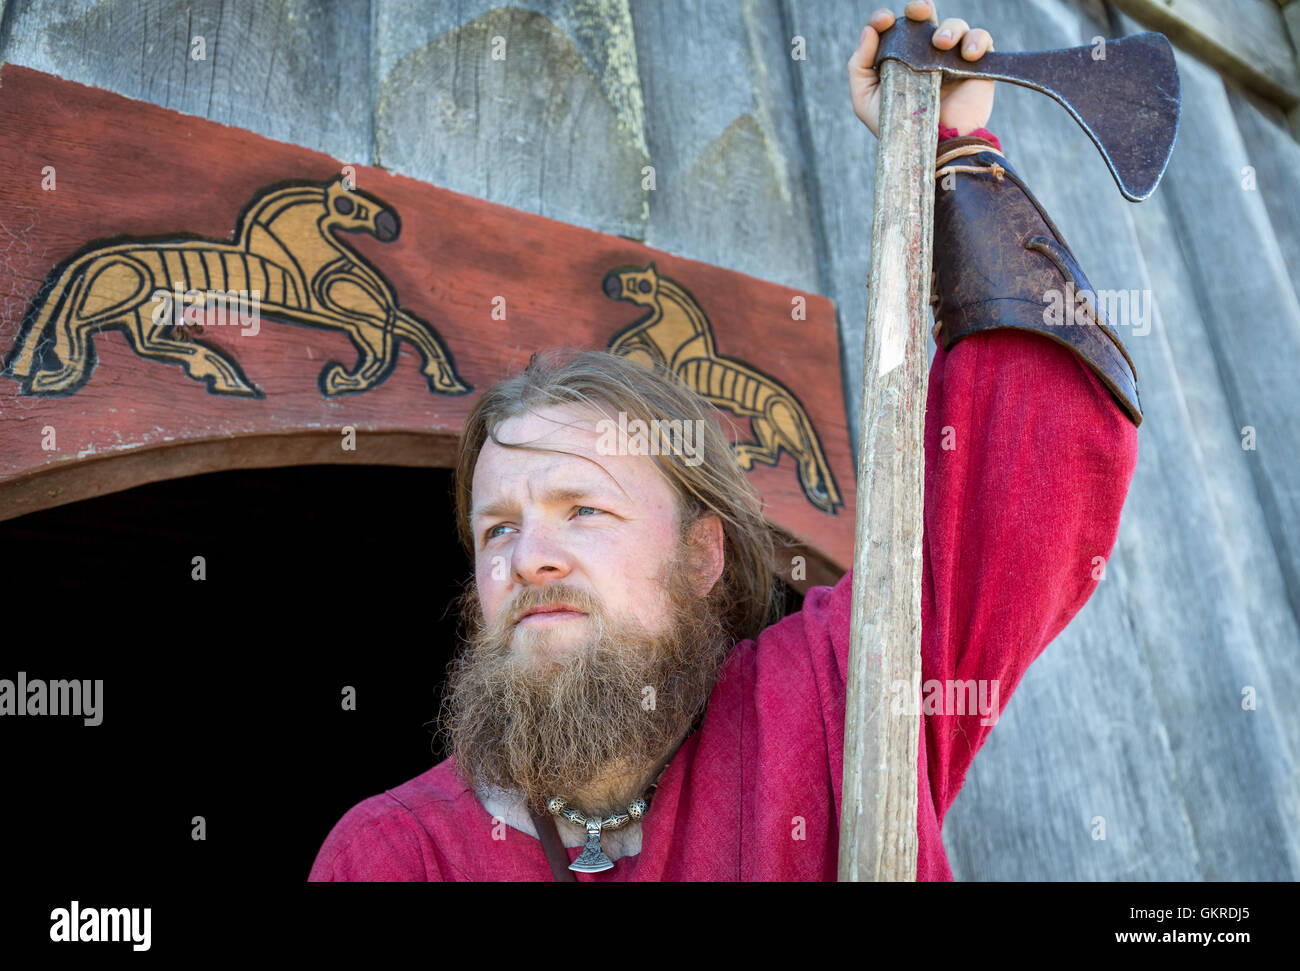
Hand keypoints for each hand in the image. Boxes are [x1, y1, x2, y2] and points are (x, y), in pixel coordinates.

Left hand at [848, 1, 995, 138]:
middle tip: (918, 12)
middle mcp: (926, 56)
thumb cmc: (896, 130)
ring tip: (941, 46)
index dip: (886, 19)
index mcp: (900, 60)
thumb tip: (869, 29)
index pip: (894, 29)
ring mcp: (952, 61)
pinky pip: (982, 40)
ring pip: (955, 26)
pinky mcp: (976, 68)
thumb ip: (859, 65)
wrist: (932, 150)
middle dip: (920, 7)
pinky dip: (977, 39)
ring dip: (950, 28)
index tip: (883, 20)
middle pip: (926, 18)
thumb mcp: (865, 100)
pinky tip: (968, 54)